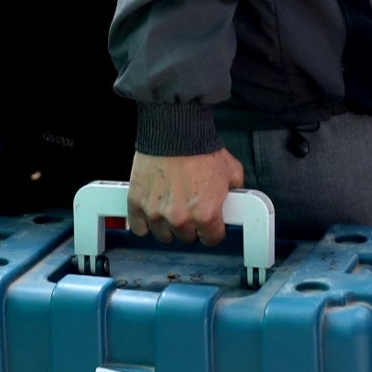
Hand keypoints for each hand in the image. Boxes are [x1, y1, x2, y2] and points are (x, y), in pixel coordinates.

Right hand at [126, 147, 245, 246]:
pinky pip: (139, 227)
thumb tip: (234, 197)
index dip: (212, 230)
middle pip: (186, 237)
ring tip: (171, 209)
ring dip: (167, 225)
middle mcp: (180, 218)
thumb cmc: (199, 148)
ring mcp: (156, 212)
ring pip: (163, 235)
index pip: (211, 239)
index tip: (209, 224)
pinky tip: (152, 212)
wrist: (175, 131)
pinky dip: (144, 222)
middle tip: (190, 209)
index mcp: (206, 214)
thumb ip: (234, 191)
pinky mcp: (137, 203)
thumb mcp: (232, 171)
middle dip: (190, 225)